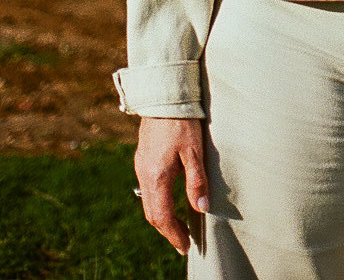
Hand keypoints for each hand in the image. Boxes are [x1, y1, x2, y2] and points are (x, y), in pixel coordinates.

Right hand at [134, 116, 208, 255]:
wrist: (163, 98)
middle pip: (152, 214)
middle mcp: (145, 175)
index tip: (185, 247)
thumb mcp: (194, 150)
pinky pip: (147, 190)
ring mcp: (141, 167)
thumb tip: (201, 209)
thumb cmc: (182, 122)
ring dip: (162, 218)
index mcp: (157, 176)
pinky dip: (158, 203)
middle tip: (183, 242)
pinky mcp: (142, 160)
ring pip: (148, 203)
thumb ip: (196, 181)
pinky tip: (170, 202)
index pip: (163, 216)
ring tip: (179, 227)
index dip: (174, 235)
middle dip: (168, 231)